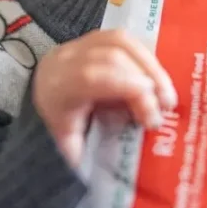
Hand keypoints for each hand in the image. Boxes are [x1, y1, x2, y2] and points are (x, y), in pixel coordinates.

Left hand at [31, 30, 176, 166]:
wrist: (39, 104)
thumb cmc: (56, 131)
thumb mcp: (68, 147)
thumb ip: (91, 155)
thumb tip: (123, 168)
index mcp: (56, 88)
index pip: (92, 77)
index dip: (127, 89)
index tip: (151, 116)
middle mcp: (66, 60)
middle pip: (112, 55)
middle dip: (147, 79)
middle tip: (167, 107)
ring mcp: (79, 44)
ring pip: (121, 41)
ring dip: (151, 65)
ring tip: (167, 92)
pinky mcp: (92, 38)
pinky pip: (124, 39)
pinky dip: (145, 57)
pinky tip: (157, 78)